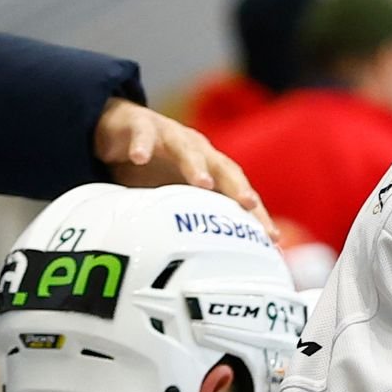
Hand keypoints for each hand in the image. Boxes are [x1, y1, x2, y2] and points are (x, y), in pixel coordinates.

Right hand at [95, 98, 270, 233]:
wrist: (120, 128)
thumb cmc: (154, 167)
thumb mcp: (175, 195)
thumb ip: (191, 220)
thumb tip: (209, 266)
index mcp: (210, 167)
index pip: (238, 192)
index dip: (256, 213)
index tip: (271, 237)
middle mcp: (197, 150)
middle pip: (223, 168)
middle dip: (237, 186)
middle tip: (248, 204)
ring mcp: (171, 135)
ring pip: (187, 149)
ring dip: (196, 165)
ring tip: (202, 183)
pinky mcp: (141, 125)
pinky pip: (142, 134)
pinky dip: (141, 145)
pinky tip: (139, 158)